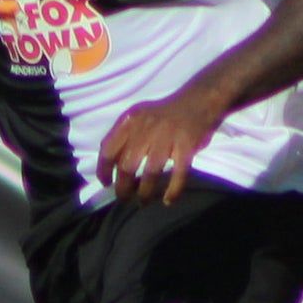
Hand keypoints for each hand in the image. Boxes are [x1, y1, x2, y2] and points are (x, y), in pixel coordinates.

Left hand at [96, 95, 227, 203]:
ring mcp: (167, 137)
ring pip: (150, 173)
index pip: (108, 149)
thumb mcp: (139, 116)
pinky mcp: (187, 146)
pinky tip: (167, 201)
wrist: (198, 100)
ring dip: (145, 193)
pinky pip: (178, 175)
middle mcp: (145, 128)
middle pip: (127, 166)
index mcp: (130, 121)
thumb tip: (110, 161)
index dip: (103, 170)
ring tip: (143, 202)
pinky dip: (172, 191)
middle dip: (123, 188)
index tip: (106, 183)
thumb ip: (124, 135)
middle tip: (124, 199)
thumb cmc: (165, 113)